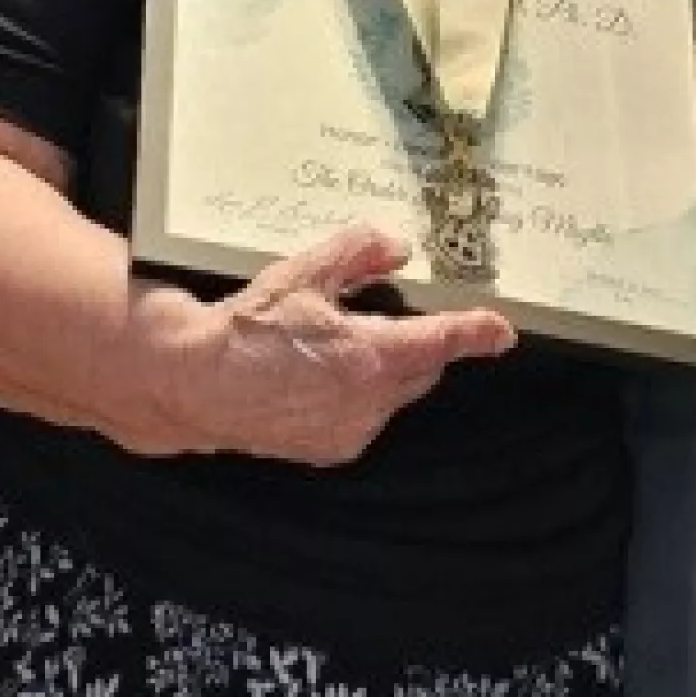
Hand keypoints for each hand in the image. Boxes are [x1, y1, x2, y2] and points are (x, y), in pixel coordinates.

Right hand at [148, 223, 514, 465]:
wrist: (194, 382)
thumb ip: (357, 253)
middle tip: (378, 319)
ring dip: (382, 372)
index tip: (501, 332)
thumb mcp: (303, 273)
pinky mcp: (330, 449)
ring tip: (333, 349)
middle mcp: (369, 401)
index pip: (442, 342)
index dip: (477, 333)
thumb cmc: (245, 327)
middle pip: (421, 369)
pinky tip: (316, 379)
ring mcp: (350, 430)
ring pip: (393, 395)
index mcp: (371, 356)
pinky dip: (356, 398)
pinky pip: (364, 418)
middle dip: (415, 345)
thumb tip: (396, 247)